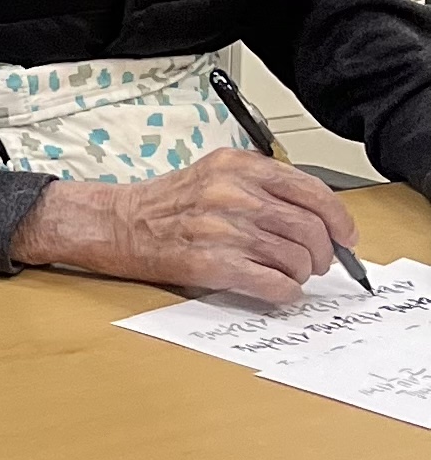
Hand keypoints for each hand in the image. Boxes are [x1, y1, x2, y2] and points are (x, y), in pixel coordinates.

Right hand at [13, 154, 360, 305]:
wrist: (114, 223)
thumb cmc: (164, 205)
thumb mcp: (215, 175)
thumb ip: (263, 187)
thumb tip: (316, 218)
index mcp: (237, 166)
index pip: (312, 192)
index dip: (339, 220)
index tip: (346, 237)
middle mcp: (232, 193)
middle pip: (310, 229)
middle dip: (323, 254)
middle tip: (316, 263)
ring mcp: (221, 228)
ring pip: (295, 260)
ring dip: (299, 274)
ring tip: (285, 274)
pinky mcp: (211, 263)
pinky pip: (272, 284)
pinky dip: (282, 292)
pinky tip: (272, 288)